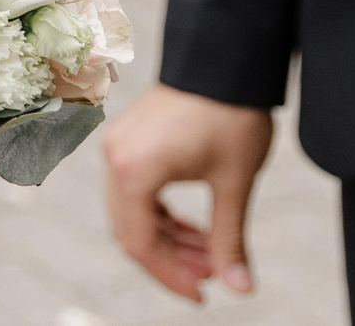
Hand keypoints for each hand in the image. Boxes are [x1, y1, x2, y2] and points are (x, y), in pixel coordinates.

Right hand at [104, 82, 273, 300]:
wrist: (222, 61)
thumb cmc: (230, 117)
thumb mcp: (233, 183)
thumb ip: (230, 239)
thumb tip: (239, 288)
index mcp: (133, 171)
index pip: (140, 243)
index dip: (170, 276)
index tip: (204, 294)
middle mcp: (115, 159)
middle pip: (131, 231)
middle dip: (170, 260)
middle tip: (211, 278)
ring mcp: (118, 148)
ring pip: (133, 213)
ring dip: (168, 239)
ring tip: (210, 254)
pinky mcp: (129, 141)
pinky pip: (136, 192)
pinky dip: (162, 215)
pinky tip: (194, 227)